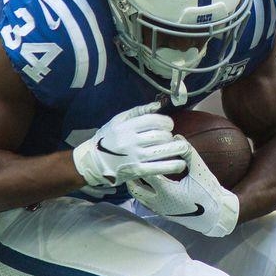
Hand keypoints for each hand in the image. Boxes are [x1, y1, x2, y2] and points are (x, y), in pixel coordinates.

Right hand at [72, 101, 188, 186]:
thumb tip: (158, 104)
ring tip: (182, 148)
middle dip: (170, 136)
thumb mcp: (118, 120)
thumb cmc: (107, 139)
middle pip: (160, 135)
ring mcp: (134, 156)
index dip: (166, 122)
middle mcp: (131, 140)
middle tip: (170, 139)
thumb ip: (138, 111)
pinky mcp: (137, 170)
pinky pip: (159, 167)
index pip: (154, 120)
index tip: (169, 126)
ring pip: (163, 150)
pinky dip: (173, 165)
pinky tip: (181, 164)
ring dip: (177, 149)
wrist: (93, 162)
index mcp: (126, 126)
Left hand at [127, 148, 239, 236]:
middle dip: (131, 174)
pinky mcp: (162, 212)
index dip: (141, 160)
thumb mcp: (200, 171)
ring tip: (134, 169)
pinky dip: (141, 190)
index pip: (146, 173)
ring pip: (138, 196)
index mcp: (166, 191)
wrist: (215, 216)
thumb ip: (188, 153)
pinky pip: (144, 200)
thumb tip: (176, 136)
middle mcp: (158, 202)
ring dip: (135, 183)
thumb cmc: (208, 193)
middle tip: (129, 160)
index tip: (138, 149)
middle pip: (135, 187)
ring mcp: (159, 209)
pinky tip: (145, 181)